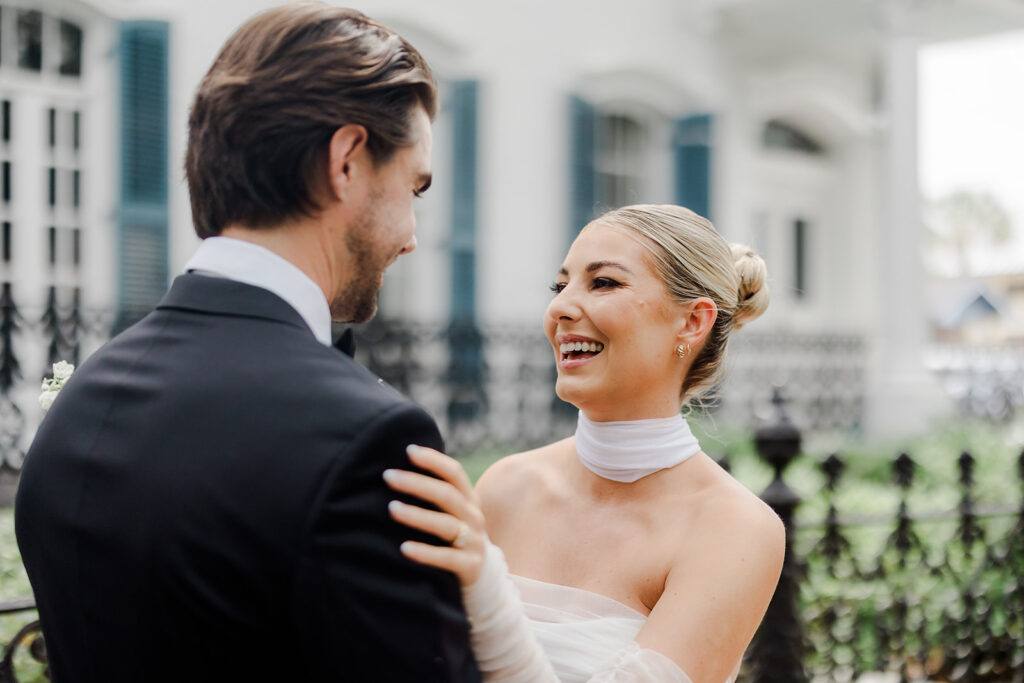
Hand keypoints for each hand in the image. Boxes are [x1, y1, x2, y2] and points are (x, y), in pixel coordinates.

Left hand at [384, 445, 486, 585]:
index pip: (454, 473)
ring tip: (392, 508)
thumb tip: (396, 469)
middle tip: (388, 476)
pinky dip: (425, 553)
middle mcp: (474, 517)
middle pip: (447, 495)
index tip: (408, 450)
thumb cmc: (454, 539)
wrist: (484, 579)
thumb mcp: (452, 514)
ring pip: (446, 525)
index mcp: (469, 500)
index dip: (433, 460)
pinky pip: (446, 558)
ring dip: (418, 515)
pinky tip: (404, 548)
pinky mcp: (470, 567)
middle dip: (417, 483)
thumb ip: (435, 495)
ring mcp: (474, 542)